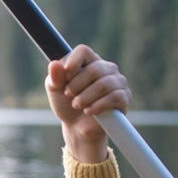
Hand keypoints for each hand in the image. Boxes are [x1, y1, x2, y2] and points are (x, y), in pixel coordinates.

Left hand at [44, 44, 129, 162]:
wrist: (76, 127)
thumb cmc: (66, 104)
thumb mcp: (55, 90)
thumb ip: (54, 78)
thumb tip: (54, 64)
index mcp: (88, 61)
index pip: (83, 51)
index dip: (73, 62)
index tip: (65, 76)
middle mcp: (106, 68)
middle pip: (93, 69)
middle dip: (76, 85)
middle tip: (69, 95)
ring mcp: (118, 82)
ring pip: (104, 84)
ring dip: (85, 97)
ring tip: (77, 105)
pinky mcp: (124, 97)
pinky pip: (114, 97)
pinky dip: (98, 106)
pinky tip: (88, 111)